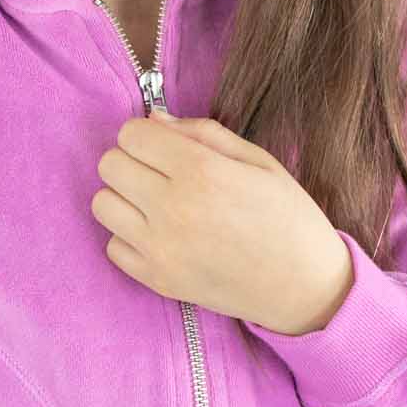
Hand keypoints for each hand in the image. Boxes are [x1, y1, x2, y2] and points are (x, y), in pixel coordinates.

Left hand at [90, 110, 353, 333]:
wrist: (304, 287)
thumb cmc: (288, 217)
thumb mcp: (258, 160)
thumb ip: (202, 133)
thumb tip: (152, 119)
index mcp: (201, 171)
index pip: (130, 134)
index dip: (147, 135)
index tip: (166, 148)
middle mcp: (173, 208)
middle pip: (109, 165)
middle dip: (131, 161)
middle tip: (162, 174)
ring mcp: (160, 248)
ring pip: (102, 204)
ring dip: (124, 198)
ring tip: (157, 204)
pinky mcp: (156, 280)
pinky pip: (112, 246)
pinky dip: (129, 237)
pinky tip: (161, 235)